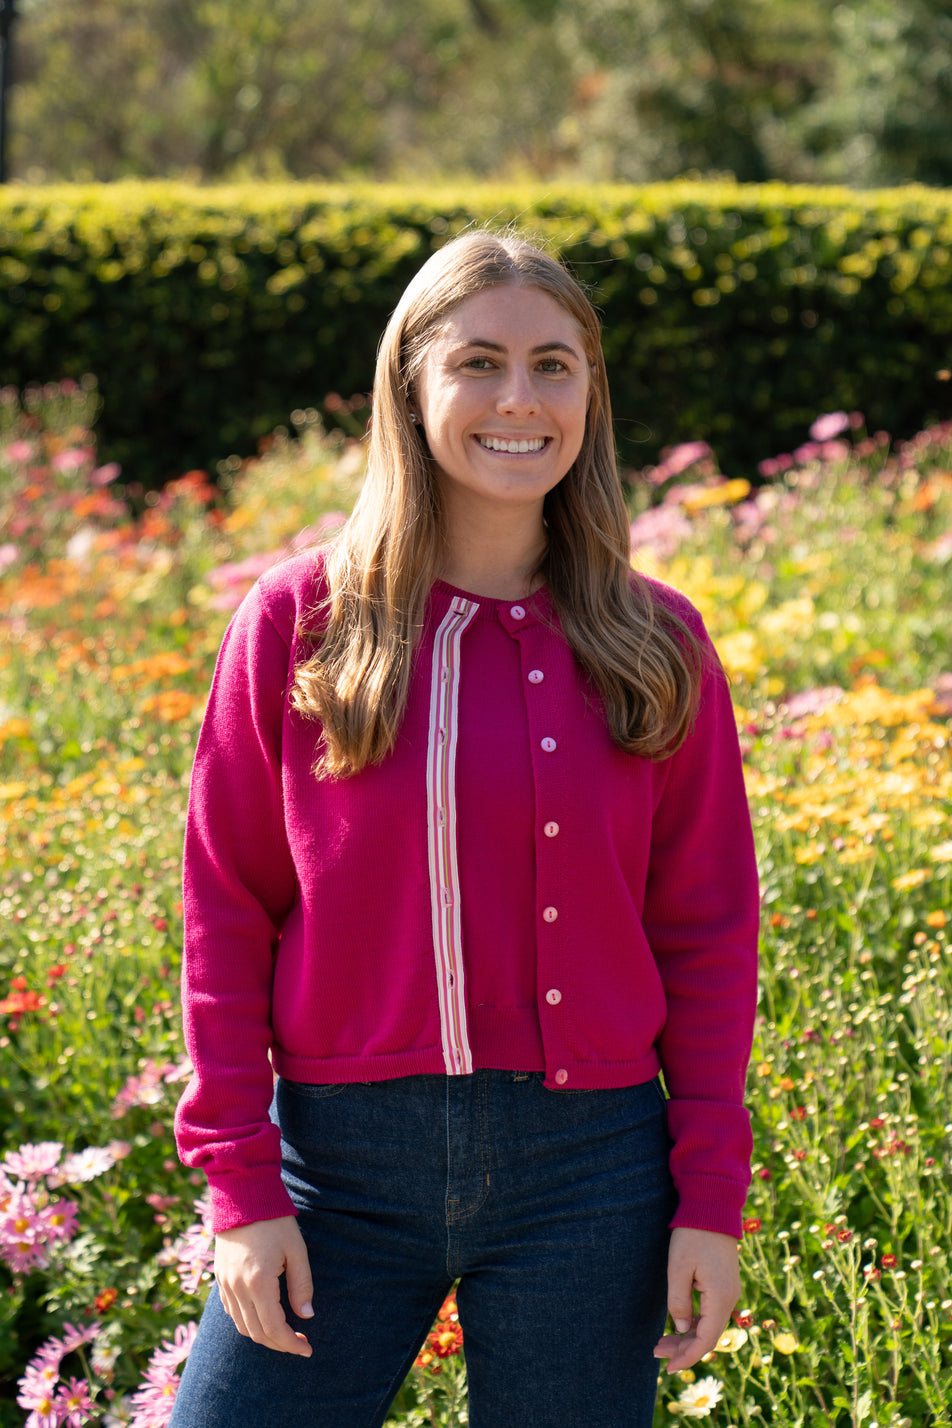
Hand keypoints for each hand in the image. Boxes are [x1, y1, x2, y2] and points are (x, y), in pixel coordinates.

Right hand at [215, 1215, 313, 1355]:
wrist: (243, 1195)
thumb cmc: (275, 1220)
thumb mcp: (296, 1250)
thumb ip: (302, 1284)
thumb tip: (307, 1316)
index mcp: (258, 1282)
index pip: (274, 1329)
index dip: (291, 1344)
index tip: (307, 1348)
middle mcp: (238, 1288)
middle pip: (257, 1333)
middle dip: (280, 1344)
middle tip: (300, 1343)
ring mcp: (225, 1284)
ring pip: (242, 1326)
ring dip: (263, 1336)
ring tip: (284, 1333)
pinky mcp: (219, 1278)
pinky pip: (231, 1312)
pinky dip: (247, 1322)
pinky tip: (262, 1316)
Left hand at [653, 1226, 739, 1373]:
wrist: (713, 1207)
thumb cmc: (693, 1235)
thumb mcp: (678, 1268)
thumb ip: (679, 1301)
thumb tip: (682, 1328)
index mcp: (720, 1298)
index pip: (706, 1340)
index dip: (688, 1357)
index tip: (669, 1368)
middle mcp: (729, 1298)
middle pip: (708, 1335)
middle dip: (683, 1348)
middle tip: (657, 1352)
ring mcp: (729, 1291)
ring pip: (709, 1324)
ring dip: (688, 1336)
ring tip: (662, 1342)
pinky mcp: (724, 1283)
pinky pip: (711, 1312)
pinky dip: (695, 1322)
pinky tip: (680, 1325)